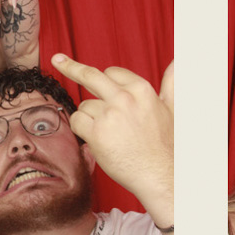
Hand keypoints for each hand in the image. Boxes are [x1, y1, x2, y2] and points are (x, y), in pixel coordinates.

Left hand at [50, 53, 172, 227]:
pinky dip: (81, 130)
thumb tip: (176, 62)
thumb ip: (171, 82)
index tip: (98, 78)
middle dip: (71, 66)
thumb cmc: (166, 145)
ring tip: (110, 135)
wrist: (159, 174)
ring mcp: (109, 114)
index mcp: (141, 89)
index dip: (107, 81)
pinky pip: (77, 122)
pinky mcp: (96, 133)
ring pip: (84, 106)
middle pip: (90, 76)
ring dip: (90, 118)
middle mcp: (124, 98)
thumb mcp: (173, 107)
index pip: (112, 73)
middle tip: (58, 60)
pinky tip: (96, 140)